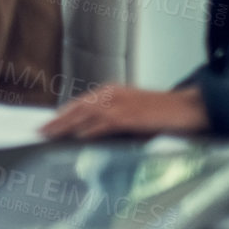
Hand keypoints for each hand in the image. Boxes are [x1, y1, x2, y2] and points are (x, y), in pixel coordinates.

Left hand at [40, 85, 209, 140]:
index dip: (64, 113)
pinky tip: (77, 138)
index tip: (49, 123)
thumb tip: (91, 135)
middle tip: (41, 131)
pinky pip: (103, 124)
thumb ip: (114, 121)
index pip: (81, 102)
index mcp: (112, 91)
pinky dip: (88, 131)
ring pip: (85, 114)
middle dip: (58, 120)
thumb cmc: (162, 113)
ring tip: (50, 135)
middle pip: (77, 107)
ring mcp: (120, 104)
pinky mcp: (129, 116)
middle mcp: (112, 94)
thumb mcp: (133, 112)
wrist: (187, 108)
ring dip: (65, 126)